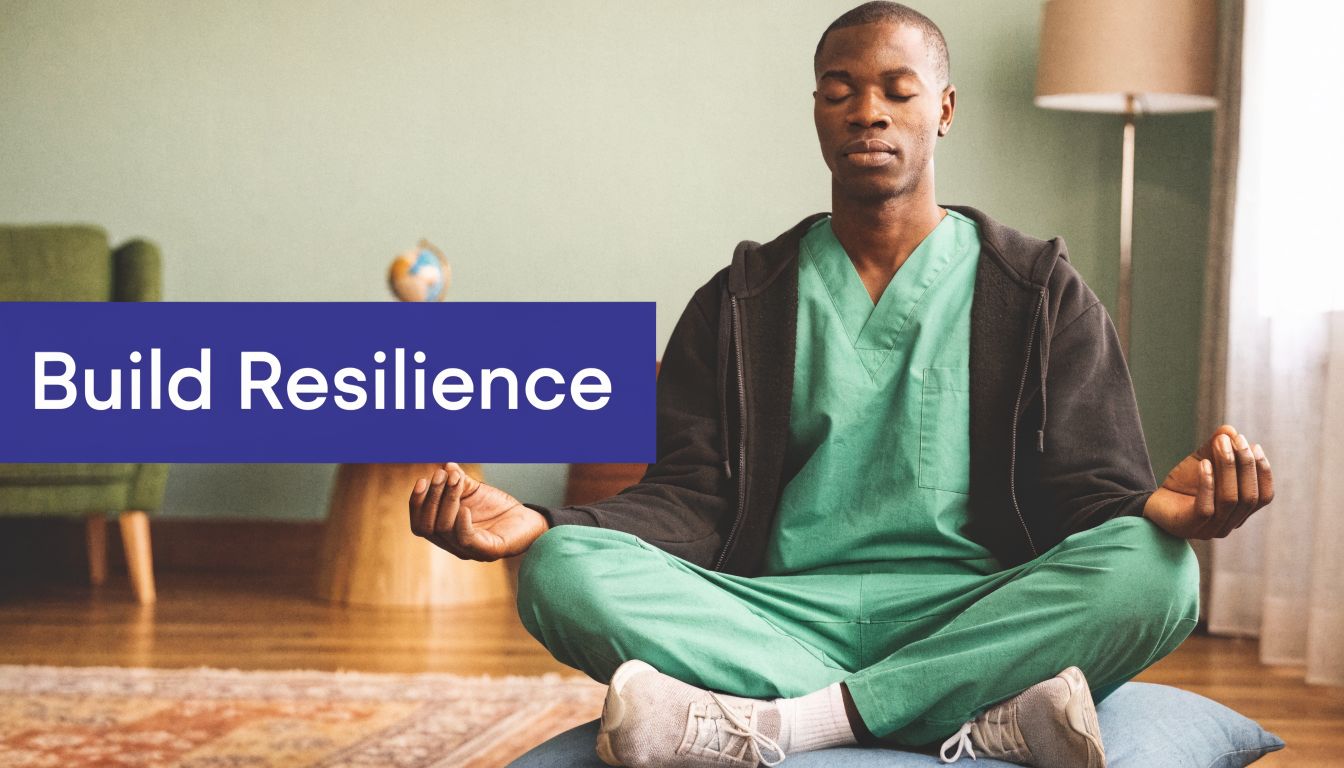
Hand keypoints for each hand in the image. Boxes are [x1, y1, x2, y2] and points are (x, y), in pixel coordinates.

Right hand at [408, 462, 547, 560]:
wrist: (527, 520)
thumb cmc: (497, 508)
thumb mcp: (474, 491)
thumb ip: (458, 481)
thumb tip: (446, 466)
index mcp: (444, 532)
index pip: (419, 523)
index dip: (416, 503)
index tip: (423, 480)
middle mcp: (452, 545)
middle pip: (426, 526)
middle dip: (431, 498)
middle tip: (441, 476)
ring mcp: (469, 551)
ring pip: (444, 529)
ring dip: (447, 501)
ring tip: (456, 481)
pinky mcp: (488, 551)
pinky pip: (466, 540)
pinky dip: (462, 523)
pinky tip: (466, 507)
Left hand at [1143, 424, 1274, 538]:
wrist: (1155, 502)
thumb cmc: (1185, 484)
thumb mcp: (1203, 461)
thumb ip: (1216, 447)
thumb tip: (1230, 430)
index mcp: (1240, 512)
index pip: (1263, 497)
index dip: (1263, 472)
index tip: (1255, 446)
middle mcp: (1230, 524)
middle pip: (1249, 497)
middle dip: (1245, 465)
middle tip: (1236, 439)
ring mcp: (1211, 529)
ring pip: (1229, 499)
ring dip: (1227, 468)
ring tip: (1220, 443)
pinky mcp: (1191, 526)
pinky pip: (1206, 507)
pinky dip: (1207, 483)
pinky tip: (1203, 463)